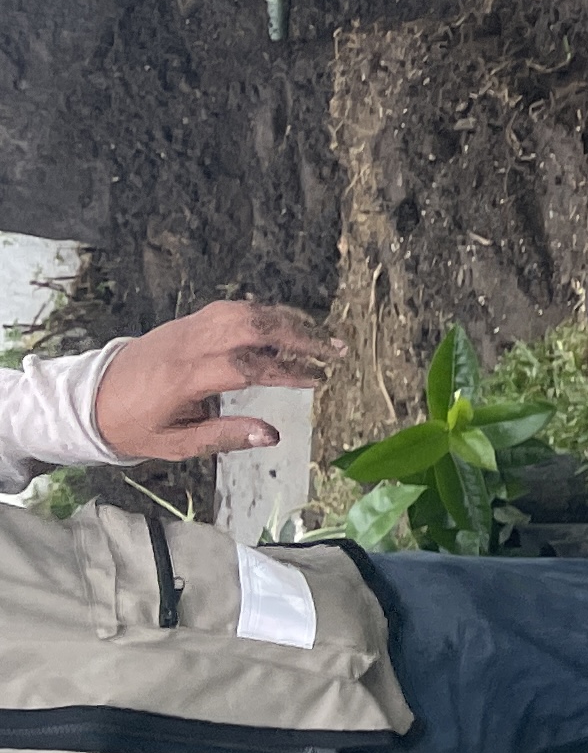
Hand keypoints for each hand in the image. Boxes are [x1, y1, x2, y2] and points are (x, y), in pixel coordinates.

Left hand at [90, 301, 340, 462]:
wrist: (88, 399)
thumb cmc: (133, 427)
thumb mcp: (175, 444)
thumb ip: (224, 436)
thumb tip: (272, 435)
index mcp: (184, 378)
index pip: (245, 367)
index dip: (285, 371)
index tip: (316, 380)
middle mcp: (186, 345)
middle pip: (250, 327)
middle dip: (297, 336)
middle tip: (333, 349)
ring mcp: (184, 329)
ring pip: (242, 311)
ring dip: (284, 320)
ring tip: (316, 336)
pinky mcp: (183, 323)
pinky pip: (228, 308)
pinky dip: (260, 312)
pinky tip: (282, 324)